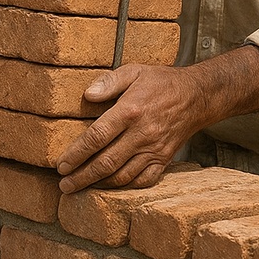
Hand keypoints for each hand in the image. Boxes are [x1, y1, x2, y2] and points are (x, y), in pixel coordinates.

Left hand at [56, 64, 207, 193]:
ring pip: (122, 175)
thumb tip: (88, 95)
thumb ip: (109, 81)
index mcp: (130, 111)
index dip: (76, 153)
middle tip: (64, 185)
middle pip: (106, 162)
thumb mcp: (134, 71)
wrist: (197, 96)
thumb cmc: (161, 82)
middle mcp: (141, 134)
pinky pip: (143, 181)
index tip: (61, 164)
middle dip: (82, 176)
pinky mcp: (164, 160)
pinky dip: (125, 187)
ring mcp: (154, 150)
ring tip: (81, 188)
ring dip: (99, 185)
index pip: (97, 137)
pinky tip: (110, 187)